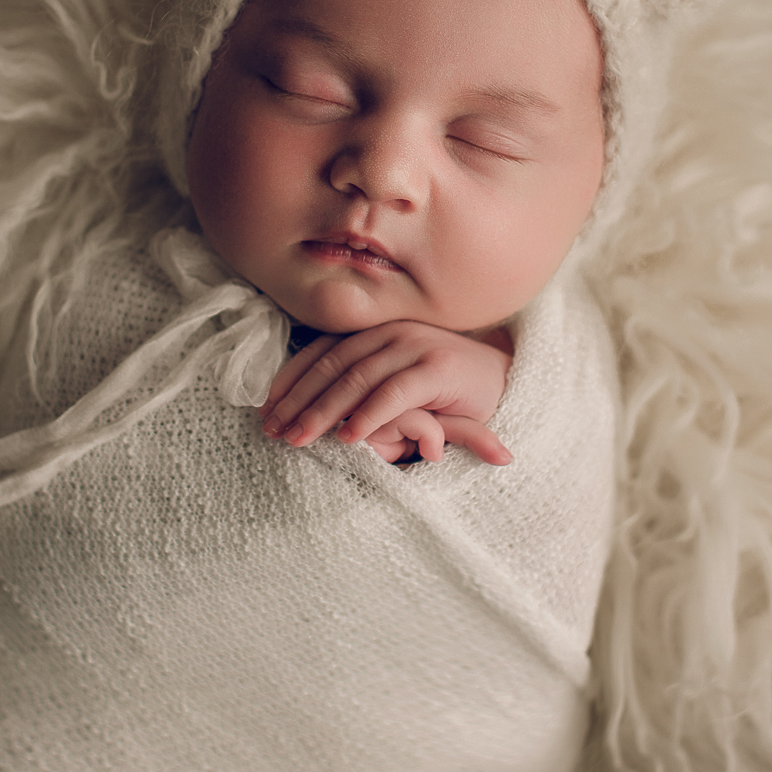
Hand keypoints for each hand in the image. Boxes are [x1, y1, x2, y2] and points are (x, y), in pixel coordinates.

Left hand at [261, 321, 513, 464]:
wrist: (506, 381)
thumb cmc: (447, 391)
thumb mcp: (397, 390)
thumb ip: (363, 394)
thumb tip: (315, 416)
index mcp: (376, 333)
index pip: (321, 352)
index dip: (290, 380)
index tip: (265, 409)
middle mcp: (391, 333)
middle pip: (331, 365)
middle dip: (298, 400)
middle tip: (272, 430)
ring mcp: (415, 346)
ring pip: (356, 378)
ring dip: (323, 411)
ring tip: (299, 438)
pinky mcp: (438, 367)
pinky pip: (395, 393)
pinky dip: (369, 416)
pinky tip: (348, 438)